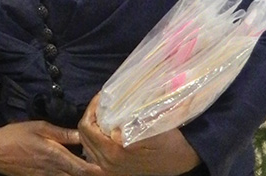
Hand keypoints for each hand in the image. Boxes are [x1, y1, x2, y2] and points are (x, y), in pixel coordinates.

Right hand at [0, 121, 103, 175]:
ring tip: (91, 169)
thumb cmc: (17, 135)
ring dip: (80, 175)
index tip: (108, 166)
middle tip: (105, 168)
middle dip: (92, 174)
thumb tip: (83, 134)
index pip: (83, 169)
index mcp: (56, 156)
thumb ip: (63, 134)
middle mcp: (54, 171)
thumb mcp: (40, 127)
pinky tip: (71, 169)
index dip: (97, 171)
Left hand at [77, 96, 200, 175]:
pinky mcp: (114, 170)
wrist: (182, 161)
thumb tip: (115, 117)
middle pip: (84, 135)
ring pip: (86, 144)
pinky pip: (93, 154)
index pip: (87, 127)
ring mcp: (110, 169)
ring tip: (104, 113)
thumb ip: (132, 124)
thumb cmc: (171, 143)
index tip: (103, 97)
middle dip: (91, 115)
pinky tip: (106, 130)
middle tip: (103, 102)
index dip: (92, 108)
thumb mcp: (154, 129)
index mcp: (114, 152)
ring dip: (92, 127)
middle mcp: (108, 163)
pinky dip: (95, 139)